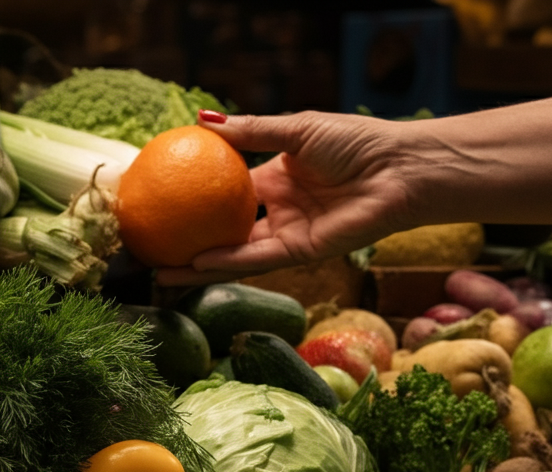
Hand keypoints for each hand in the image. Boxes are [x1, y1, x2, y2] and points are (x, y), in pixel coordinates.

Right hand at [155, 110, 413, 285]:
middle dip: (188, 242)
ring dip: (198, 266)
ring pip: (234, 254)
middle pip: (223, 232)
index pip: (226, 193)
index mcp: (276, 180)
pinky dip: (227, 262)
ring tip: (160, 270)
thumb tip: (201, 121)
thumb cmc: (356, 141)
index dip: (195, 198)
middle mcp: (278, 211)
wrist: (400, 169)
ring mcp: (287, 234)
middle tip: (151, 246)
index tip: (161, 199)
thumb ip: (249, 132)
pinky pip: (256, 259)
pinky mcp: (301, 253)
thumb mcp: (295, 129)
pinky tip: (196, 264)